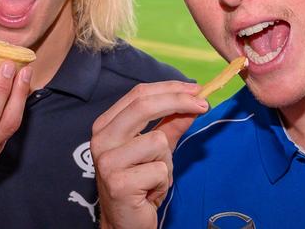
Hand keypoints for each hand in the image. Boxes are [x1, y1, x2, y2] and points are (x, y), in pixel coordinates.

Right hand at [91, 81, 208, 228]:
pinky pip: (159, 170)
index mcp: (106, 125)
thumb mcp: (157, 149)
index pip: (138, 95)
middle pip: (143, 106)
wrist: (124, 224)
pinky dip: (163, 181)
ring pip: (158, 141)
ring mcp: (107, 161)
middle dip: (179, 102)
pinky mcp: (119, 183)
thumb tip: (195, 103)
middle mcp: (102, 139)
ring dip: (167, 161)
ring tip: (156, 176)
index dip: (169, 89)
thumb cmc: (139, 183)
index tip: (196, 89)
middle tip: (203, 105)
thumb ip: (172, 125)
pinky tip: (151, 191)